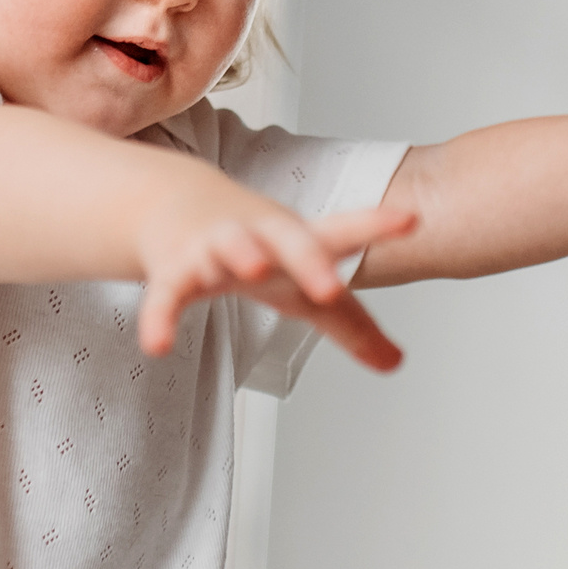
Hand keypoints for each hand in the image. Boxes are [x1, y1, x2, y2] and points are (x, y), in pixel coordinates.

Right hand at [135, 198, 419, 370]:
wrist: (179, 204)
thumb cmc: (259, 248)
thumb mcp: (304, 283)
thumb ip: (351, 325)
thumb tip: (396, 363)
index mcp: (298, 239)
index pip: (343, 231)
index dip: (376, 226)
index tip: (409, 221)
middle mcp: (260, 237)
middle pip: (288, 241)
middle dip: (308, 259)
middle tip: (328, 286)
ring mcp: (214, 248)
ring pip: (227, 248)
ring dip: (240, 254)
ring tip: (252, 268)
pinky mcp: (172, 270)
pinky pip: (166, 295)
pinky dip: (160, 318)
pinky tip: (158, 345)